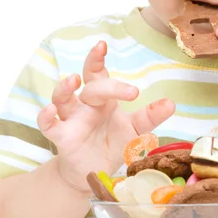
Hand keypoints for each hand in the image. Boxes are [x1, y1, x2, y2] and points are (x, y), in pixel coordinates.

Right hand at [36, 40, 174, 191]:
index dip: (97, 58)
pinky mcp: (62, 138)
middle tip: (130, 92)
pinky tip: (50, 110)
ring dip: (64, 88)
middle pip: (89, 85)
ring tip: (73, 80)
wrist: (93, 172)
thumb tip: (171, 103)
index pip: (98, 73)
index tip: (102, 45)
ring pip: (63, 98)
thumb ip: (150, 117)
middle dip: (102, 80)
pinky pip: (49, 125)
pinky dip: (46, 117)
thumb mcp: (135, 131)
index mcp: (103, 98)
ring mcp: (72, 119)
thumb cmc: (112, 144)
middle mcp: (86, 104)